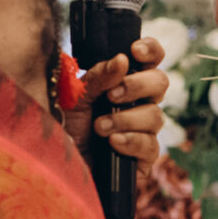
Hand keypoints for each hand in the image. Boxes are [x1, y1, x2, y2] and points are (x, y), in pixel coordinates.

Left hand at [64, 37, 169, 172]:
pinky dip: (131, 141)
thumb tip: (122, 59)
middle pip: (160, 83)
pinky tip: (112, 143)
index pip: (149, 59)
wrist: (57, 168)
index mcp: (123, 82)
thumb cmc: (64, 129)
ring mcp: (143, 130)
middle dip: (138, 86)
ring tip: (99, 127)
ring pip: (156, 116)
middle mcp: (138, 103)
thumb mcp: (74, 98)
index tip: (135, 51)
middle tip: (112, 95)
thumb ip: (97, 77)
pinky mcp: (144, 158)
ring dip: (126, 120)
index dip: (150, 50)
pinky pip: (151, 145)